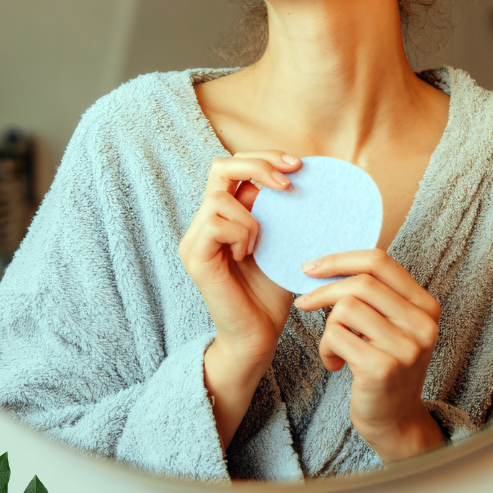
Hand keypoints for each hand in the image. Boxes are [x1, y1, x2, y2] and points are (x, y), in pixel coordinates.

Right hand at [180, 151, 299, 361]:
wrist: (259, 335)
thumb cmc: (272, 290)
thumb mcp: (282, 240)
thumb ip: (279, 209)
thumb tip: (298, 170)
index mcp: (222, 214)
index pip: (234, 166)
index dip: (264, 157)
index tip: (299, 165)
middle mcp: (203, 222)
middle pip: (220, 167)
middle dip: (259, 165)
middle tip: (290, 178)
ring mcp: (194, 239)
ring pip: (219, 199)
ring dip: (252, 218)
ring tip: (260, 246)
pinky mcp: (194, 256)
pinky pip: (216, 223)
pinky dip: (241, 234)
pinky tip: (247, 256)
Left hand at [293, 251, 444, 462]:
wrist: (395, 421)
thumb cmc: (383, 365)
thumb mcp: (388, 325)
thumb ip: (371, 293)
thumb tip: (323, 264)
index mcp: (425, 305)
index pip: (379, 262)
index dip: (340, 259)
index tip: (312, 268)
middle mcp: (422, 324)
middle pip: (360, 282)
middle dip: (324, 290)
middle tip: (304, 302)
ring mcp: (405, 347)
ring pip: (345, 308)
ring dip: (328, 328)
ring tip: (334, 347)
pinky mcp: (383, 369)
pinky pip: (336, 337)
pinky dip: (326, 349)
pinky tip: (335, 365)